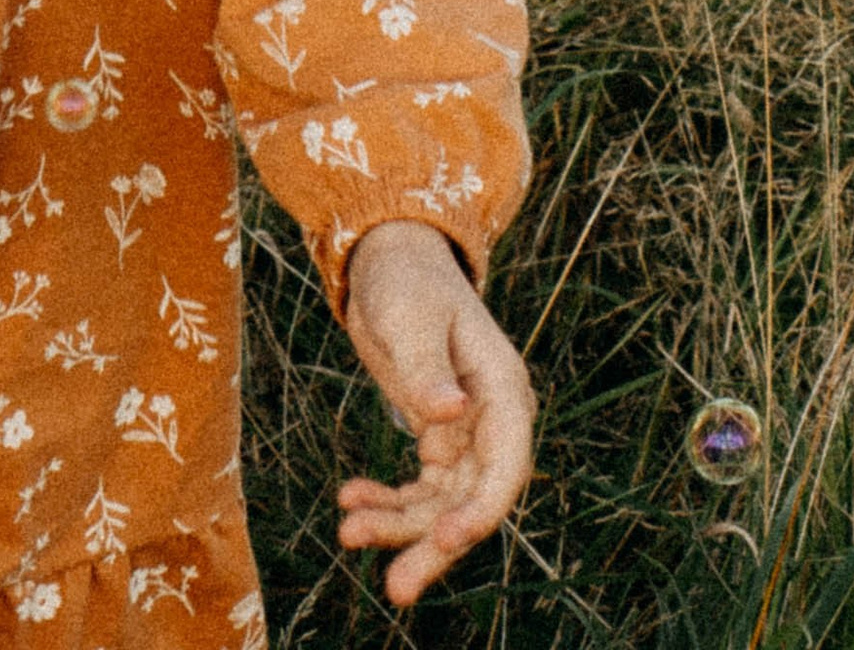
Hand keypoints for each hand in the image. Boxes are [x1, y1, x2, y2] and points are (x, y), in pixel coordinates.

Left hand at [338, 220, 534, 605]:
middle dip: (434, 547)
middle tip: (395, 591)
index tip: (444, 542)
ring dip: (399, 527)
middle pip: (472, 502)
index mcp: (503, 390)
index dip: (479, 512)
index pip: (505, 468)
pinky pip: (418, 490)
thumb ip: (427, 368)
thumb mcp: (410, 318)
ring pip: (440, 505)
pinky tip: (349, 499)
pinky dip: (385, 501)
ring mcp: (466, 436)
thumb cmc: (407, 280)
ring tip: (348, 534)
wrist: (390, 261)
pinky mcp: (437, 441)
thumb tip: (450, 413)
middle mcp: (492, 421)